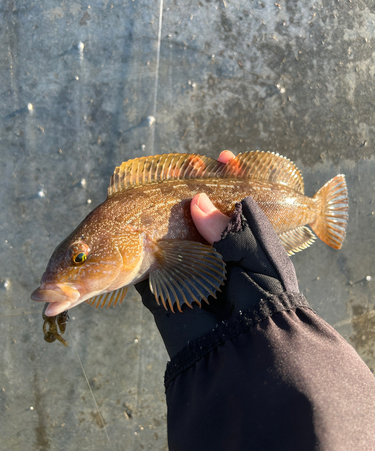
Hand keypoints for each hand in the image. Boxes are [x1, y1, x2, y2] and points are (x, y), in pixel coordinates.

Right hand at [135, 150, 299, 357]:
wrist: (244, 359)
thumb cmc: (263, 305)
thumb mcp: (259, 260)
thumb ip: (233, 230)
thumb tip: (197, 202)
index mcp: (245, 248)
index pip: (236, 206)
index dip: (231, 181)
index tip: (224, 158)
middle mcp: (217, 257)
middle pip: (200, 216)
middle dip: (191, 190)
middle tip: (183, 166)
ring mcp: (189, 271)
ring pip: (172, 234)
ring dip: (163, 211)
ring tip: (157, 182)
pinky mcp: (163, 289)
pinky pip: (149, 262)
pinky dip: (141, 243)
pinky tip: (137, 218)